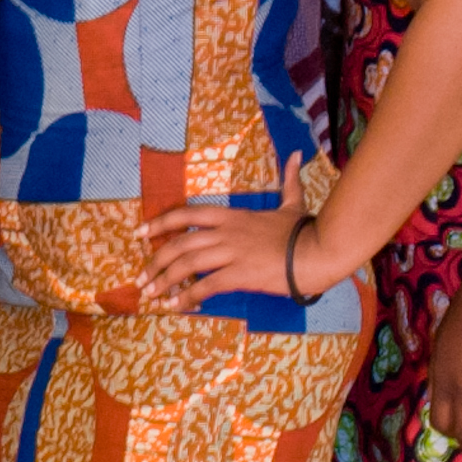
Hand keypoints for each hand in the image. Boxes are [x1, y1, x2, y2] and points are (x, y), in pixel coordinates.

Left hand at [137, 200, 327, 313]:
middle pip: (180, 243)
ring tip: (150, 294)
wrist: (321, 251)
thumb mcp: (293, 202)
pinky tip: (177, 306)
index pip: (188, 214)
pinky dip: (188, 296)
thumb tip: (295, 155)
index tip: (140, 232)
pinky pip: (206, 285)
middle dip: (156, 260)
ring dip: (165, 280)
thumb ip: (288, 181)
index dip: (161, 222)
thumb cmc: (306, 231)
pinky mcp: (241, 275)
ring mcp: (232, 253)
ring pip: (188, 264)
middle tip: (141, 276)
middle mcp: (227, 233)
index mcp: (234, 216)